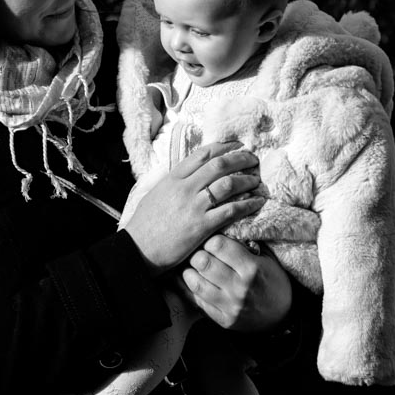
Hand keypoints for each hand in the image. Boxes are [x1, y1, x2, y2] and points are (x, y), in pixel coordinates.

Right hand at [123, 142, 264, 273]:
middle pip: (219, 165)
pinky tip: (257, 202)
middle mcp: (185, 188)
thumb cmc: (145, 224)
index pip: (202, 154)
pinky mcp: (201, 226)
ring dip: (246, 180)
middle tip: (253, 159)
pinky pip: (230, 210)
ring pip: (228, 184)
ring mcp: (193, 206)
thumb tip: (190, 174)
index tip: (237, 145)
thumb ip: (174, 182)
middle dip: (240, 159)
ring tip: (256, 180)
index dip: (224, 147)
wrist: (137, 249)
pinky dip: (247, 204)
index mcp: (173, 178)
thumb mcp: (156, 193)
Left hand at [179, 235, 292, 331]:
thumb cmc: (273, 281)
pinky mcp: (223, 320)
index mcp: (252, 268)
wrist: (283, 316)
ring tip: (194, 267)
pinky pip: (197, 301)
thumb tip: (220, 227)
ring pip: (195, 283)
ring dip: (190, 271)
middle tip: (200, 253)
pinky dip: (189, 289)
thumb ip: (245, 244)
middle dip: (198, 254)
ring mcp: (230, 306)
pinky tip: (191, 281)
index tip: (212, 242)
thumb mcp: (266, 258)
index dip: (211, 240)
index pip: (218, 245)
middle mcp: (240, 288)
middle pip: (203, 262)